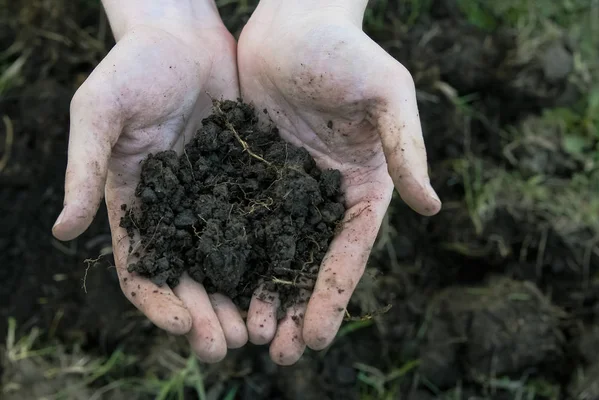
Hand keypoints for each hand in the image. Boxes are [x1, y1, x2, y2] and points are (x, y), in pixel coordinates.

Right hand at [52, 0, 246, 361]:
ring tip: (260, 328)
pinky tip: (288, 279)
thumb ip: (85, 170)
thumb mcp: (100, 113)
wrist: (184, 36)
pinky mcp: (246, 181)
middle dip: (206, 315)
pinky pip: (261, 225)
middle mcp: (176, 211)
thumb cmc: (134, 68)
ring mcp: (213, 198)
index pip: (143, 268)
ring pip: (228, 262)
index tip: (184, 324)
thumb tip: (64, 233)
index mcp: (135, 205)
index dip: (159, 301)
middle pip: (190, 277)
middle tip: (230, 345)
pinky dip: (270, 257)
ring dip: (240, 299)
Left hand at [238, 0, 440, 364]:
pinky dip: (229, 254)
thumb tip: (432, 206)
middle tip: (279, 354)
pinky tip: (214, 285)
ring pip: (271, 249)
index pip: (349, 249)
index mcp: (361, 183)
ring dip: (261, 293)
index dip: (333, 294)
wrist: (294, 17)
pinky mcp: (248, 171)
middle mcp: (323, 193)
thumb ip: (406, 147)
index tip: (319, 336)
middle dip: (296, 309)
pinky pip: (237, 218)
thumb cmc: (346, 49)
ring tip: (246, 334)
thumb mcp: (387, 92)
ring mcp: (284, 186)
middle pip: (309, 261)